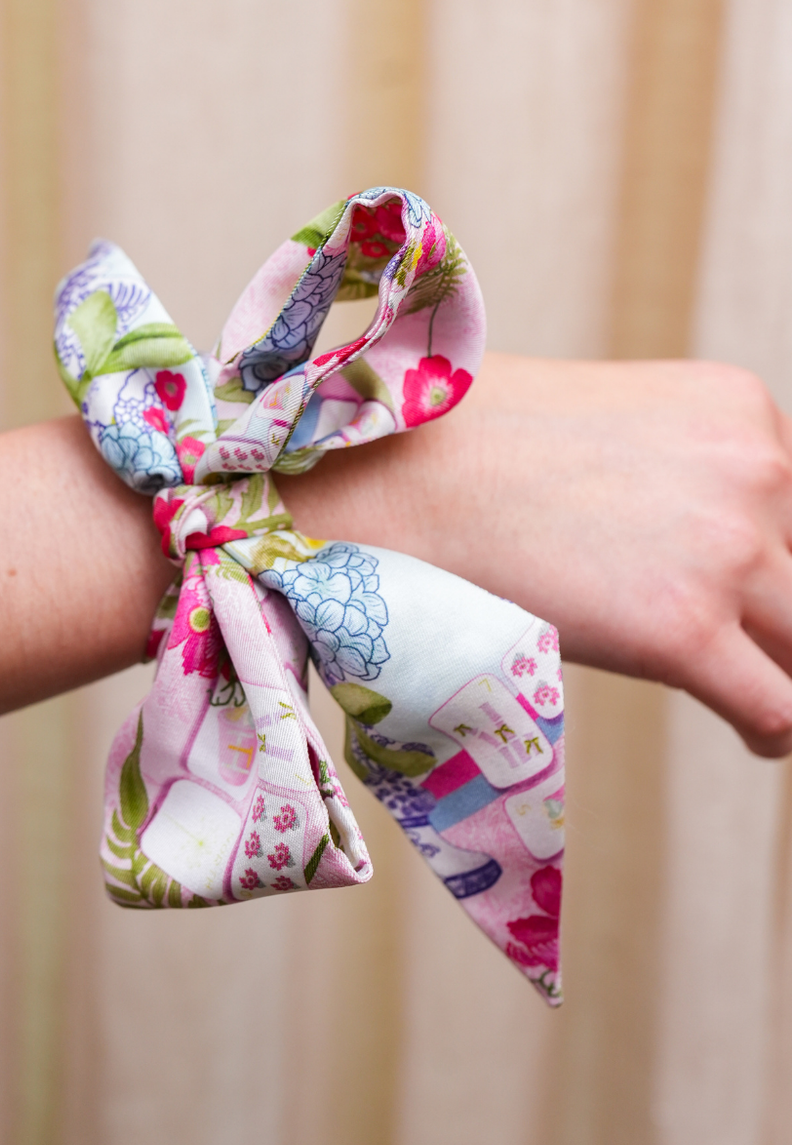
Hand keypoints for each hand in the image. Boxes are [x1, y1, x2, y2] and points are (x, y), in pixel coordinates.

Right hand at [283, 353, 791, 757]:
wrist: (393, 472)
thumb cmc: (469, 447)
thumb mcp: (609, 426)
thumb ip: (677, 475)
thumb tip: (692, 553)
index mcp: (741, 410)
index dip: (776, 560)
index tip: (751, 597)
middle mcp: (756, 468)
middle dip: (781, 616)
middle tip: (746, 644)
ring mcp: (728, 548)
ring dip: (787, 671)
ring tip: (755, 692)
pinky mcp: (682, 628)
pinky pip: (782, 710)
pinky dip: (778, 731)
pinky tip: (754, 734)